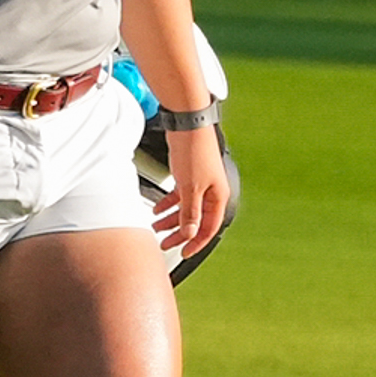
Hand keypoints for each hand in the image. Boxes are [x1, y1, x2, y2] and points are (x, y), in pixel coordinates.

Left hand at [150, 126, 228, 259]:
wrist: (188, 124)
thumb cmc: (195, 150)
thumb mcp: (190, 189)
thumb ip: (190, 213)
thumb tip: (190, 234)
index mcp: (218, 197)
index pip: (208, 229)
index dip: (195, 243)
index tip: (184, 253)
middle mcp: (211, 192)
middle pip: (195, 221)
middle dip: (179, 234)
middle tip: (165, 244)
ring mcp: (200, 183)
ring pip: (186, 209)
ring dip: (171, 219)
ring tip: (157, 228)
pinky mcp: (189, 174)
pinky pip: (180, 196)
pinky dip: (168, 204)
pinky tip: (158, 209)